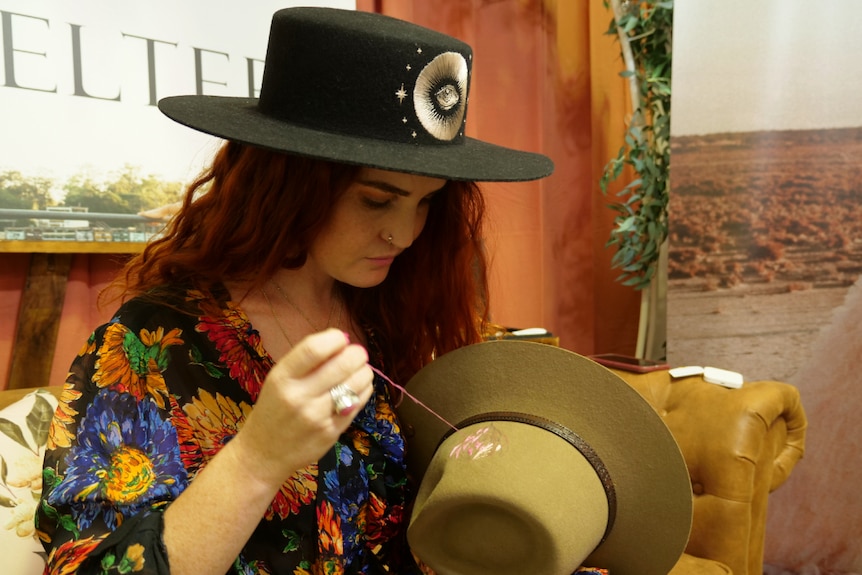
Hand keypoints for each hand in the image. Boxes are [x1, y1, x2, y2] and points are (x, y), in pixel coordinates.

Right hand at [230, 328, 373, 485]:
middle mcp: (299, 396)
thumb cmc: (274, 409)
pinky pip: (359, 402)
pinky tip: (356, 389)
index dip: (336, 338)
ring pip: (357, 382)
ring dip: (363, 371)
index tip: (341, 339)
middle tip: (357, 354)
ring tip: (357, 371)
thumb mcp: (278, 379)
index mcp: (282, 378)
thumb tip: (341, 339)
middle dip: (357, 354)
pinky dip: (363, 391)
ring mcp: (317, 416)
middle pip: (343, 363)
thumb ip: (306, 361)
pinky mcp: (332, 432)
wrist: (263, 453)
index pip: (314, 349)